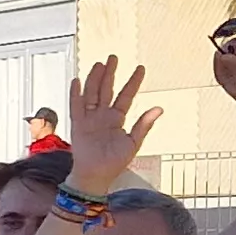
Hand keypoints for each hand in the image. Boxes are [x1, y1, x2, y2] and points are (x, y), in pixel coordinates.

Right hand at [61, 55, 158, 189]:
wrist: (96, 177)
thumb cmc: (114, 163)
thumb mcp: (134, 143)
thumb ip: (144, 125)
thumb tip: (159, 108)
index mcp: (117, 119)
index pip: (126, 96)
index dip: (133, 82)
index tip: (140, 68)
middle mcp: (103, 116)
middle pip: (106, 90)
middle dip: (111, 73)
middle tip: (114, 57)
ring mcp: (90, 119)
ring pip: (92, 94)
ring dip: (95, 79)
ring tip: (99, 64)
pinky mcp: (78, 125)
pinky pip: (76, 107)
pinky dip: (76, 94)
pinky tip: (77, 81)